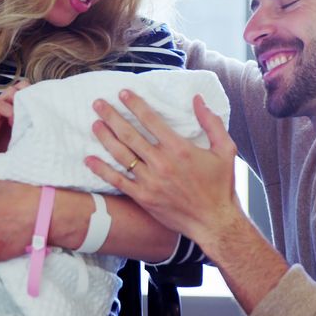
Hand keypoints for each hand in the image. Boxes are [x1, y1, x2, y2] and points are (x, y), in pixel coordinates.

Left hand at [85, 91, 242, 242]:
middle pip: (130, 134)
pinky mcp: (143, 197)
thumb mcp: (226, 150)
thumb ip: (211, 123)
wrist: (214, 221)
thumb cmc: (221, 186)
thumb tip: (198, 99)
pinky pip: (118, 181)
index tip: (123, 94)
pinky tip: (89, 159)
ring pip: (121, 155)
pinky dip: (102, 170)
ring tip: (95, 124)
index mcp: (179, 148)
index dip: (135, 105)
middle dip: (112, 116)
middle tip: (98, 104)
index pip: (151, 120)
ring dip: (105, 137)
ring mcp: (150, 181)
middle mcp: (161, 163)